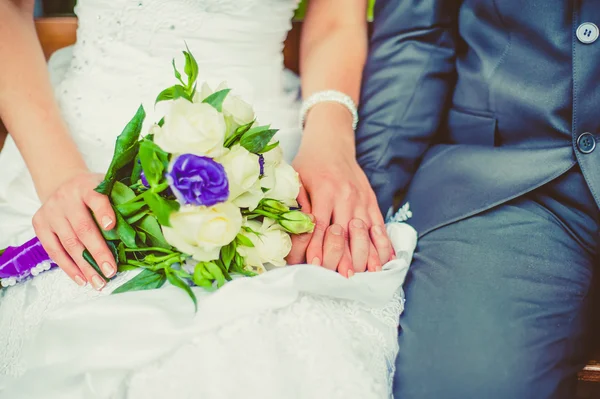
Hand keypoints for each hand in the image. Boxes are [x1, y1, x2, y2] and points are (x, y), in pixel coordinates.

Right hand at [32, 171, 116, 289]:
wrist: (61, 183)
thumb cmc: (92, 191)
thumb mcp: (107, 187)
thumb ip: (121, 200)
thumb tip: (149, 221)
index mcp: (86, 186)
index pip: (95, 198)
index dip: (103, 212)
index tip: (112, 226)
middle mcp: (66, 198)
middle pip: (83, 228)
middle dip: (98, 252)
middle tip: (111, 271)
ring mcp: (51, 211)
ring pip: (68, 243)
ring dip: (84, 266)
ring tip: (99, 282)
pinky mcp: (40, 224)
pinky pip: (53, 250)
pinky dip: (68, 267)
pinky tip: (82, 279)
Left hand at [286, 103, 392, 275]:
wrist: (332, 142)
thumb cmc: (309, 164)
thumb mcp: (296, 178)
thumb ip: (298, 203)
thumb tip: (295, 231)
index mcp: (325, 190)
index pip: (320, 225)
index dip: (317, 247)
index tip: (314, 266)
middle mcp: (346, 196)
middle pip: (345, 232)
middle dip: (343, 256)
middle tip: (342, 278)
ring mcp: (361, 199)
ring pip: (365, 231)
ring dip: (366, 254)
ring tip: (366, 274)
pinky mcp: (372, 201)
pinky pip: (379, 225)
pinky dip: (382, 244)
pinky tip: (385, 261)